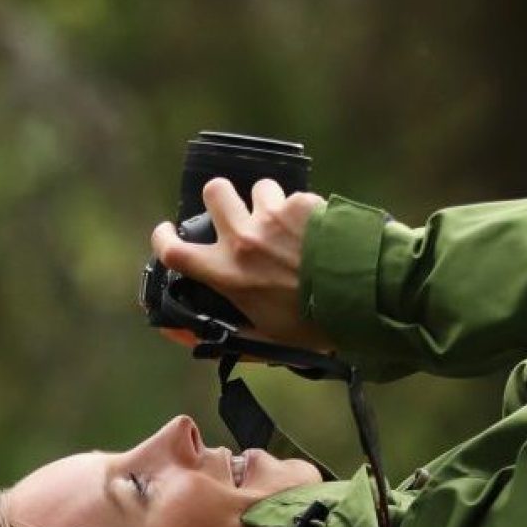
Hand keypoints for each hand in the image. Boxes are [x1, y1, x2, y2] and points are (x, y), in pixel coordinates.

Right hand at [150, 177, 330, 352]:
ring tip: (286, 226)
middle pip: (213, 191)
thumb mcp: (263, 338)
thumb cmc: (312, 325)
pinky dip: (301, 210)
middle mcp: (243, 239)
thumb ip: (218, 335)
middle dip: (220, 197)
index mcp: (228, 274)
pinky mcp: (302, 204)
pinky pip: (294, 196)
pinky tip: (316, 231)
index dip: (163, 238)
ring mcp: (272, 217)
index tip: (167, 232)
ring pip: (257, 188)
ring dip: (267, 202)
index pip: (174, 251)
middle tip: (235, 212)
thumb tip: (175, 333)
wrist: (363, 299)